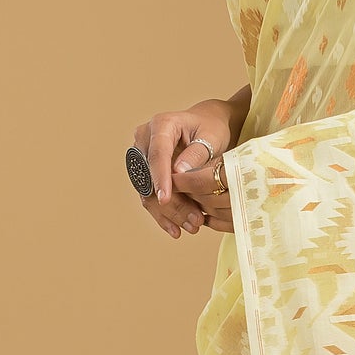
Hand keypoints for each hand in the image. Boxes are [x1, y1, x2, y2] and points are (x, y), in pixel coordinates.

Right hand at [132, 94, 241, 238]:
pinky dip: (164, 214)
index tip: (165, 198)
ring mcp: (142, 157)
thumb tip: (178, 172)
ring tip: (191, 227)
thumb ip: (197, 153)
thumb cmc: (212, 128)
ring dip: (168, 213)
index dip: (160, 177)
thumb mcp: (212, 136)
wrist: (208, 125)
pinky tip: (176, 229)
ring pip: (148, 190)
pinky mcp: (146, 173)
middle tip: (194, 221)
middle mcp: (145, 139)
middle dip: (170, 202)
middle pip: (150, 176)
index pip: (157, 154)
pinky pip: (150, 196)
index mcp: (161, 125)